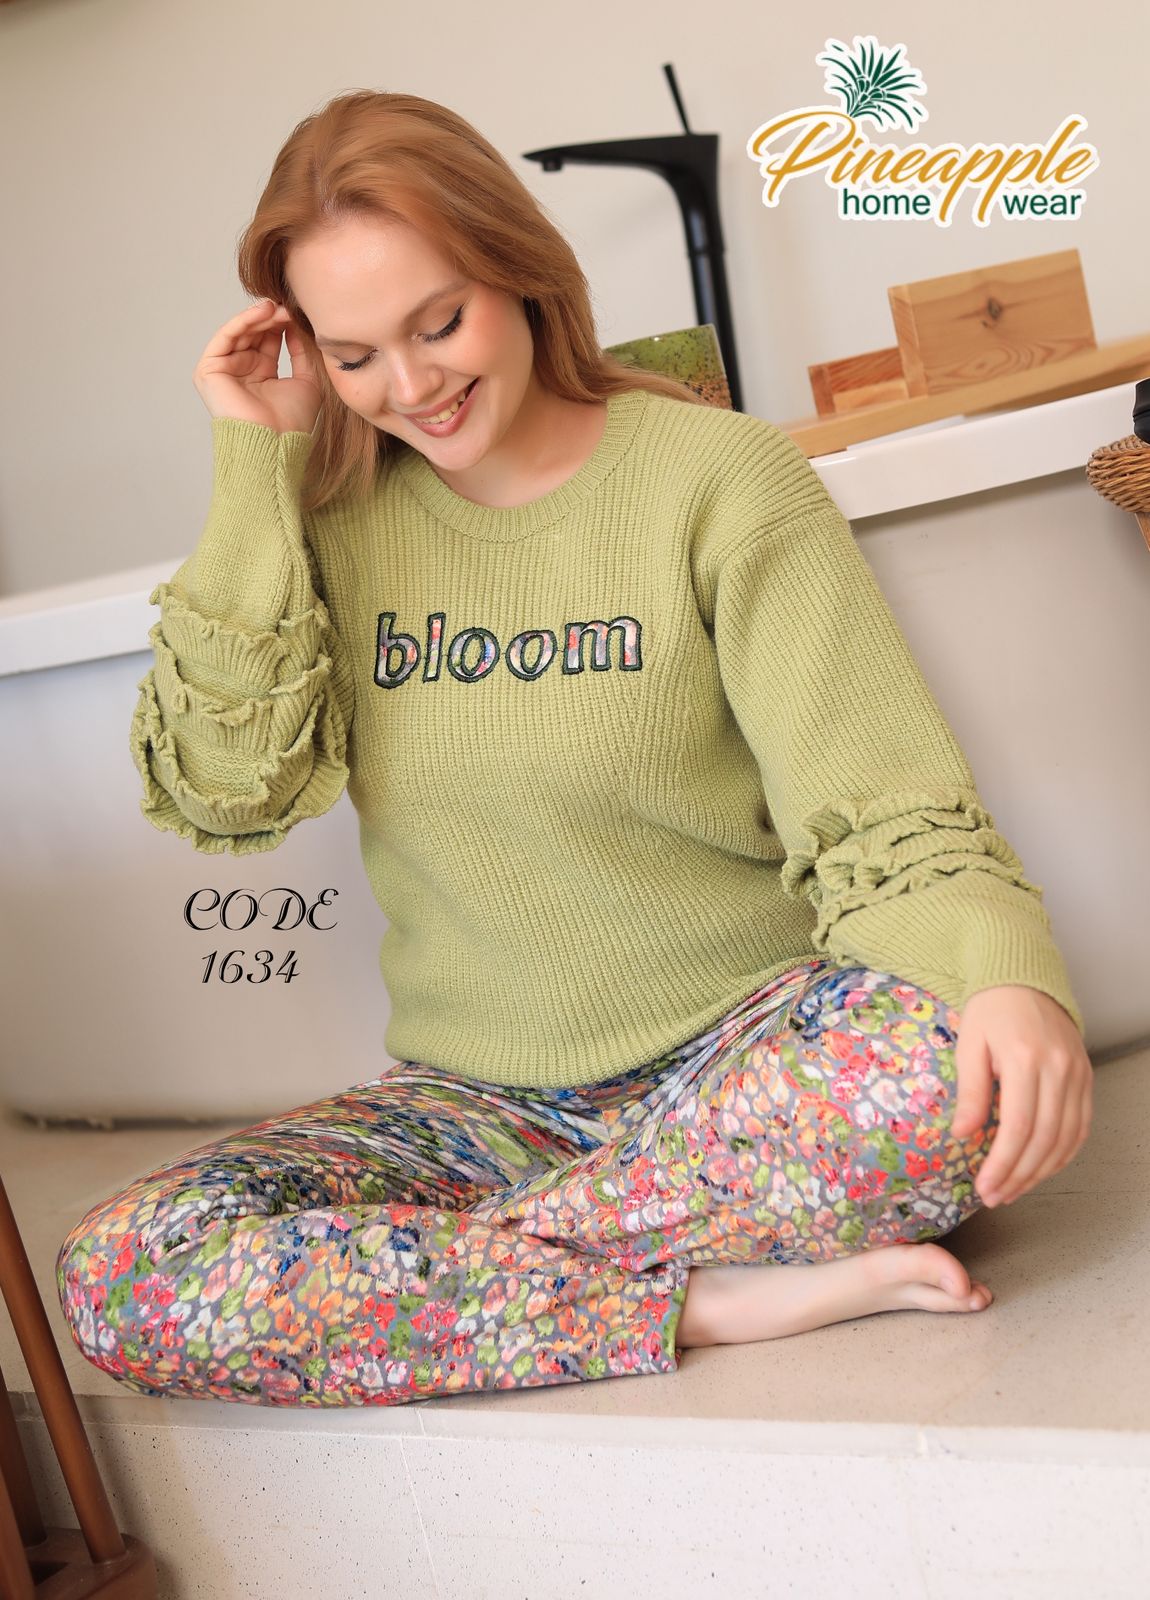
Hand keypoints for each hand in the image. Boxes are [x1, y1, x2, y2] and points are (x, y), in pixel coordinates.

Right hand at [193, 300, 322, 434]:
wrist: (275, 442)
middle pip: (253, 334)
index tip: (297, 312)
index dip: (281, 325)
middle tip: (288, 307)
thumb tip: (298, 327)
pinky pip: (225, 337)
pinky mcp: (208, 371)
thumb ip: (302, 353)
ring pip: (239, 333)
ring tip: (278, 309)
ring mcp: (224, 371)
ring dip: (259, 318)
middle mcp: (241, 371)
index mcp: (261, 375)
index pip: (268, 341)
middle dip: (270, 319)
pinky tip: (263, 314)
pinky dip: (243, 322)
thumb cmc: (292, 422)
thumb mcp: (307, 380)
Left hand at [951, 985, 1092, 1206]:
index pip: (1018, 1126)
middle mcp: (1059, 1069)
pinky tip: (1041, 1168)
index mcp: (1025, 1059)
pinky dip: (1063, 1154)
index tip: (984, 1186)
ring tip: (1014, 1189)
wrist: (1023, 980)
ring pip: (1066, 1138)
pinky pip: (1081, 1126)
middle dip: (1019, 1175)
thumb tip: (963, 1136)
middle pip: (1044, 1138)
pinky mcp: (1086, 1078)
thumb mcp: (970, 1045)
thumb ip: (971, 1092)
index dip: (1003, 1163)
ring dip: (1041, 1171)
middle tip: (995, 1196)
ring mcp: (1077, 1074)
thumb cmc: (989, 1011)